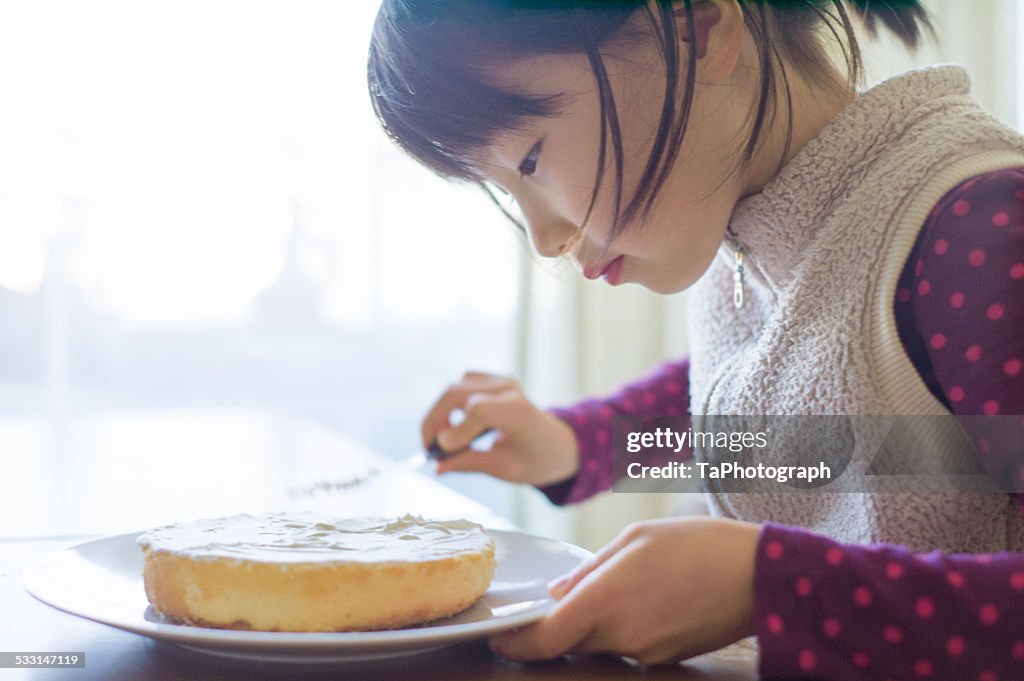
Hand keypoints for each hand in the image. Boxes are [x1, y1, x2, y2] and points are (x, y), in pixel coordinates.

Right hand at [420, 371, 578, 485]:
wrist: (559, 444)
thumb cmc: (536, 459)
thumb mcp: (504, 469)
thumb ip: (469, 463)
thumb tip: (437, 466)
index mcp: (518, 411)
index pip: (476, 410)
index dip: (454, 431)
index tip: (440, 454)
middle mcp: (508, 390)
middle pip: (456, 393)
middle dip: (434, 420)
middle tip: (428, 447)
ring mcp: (502, 382)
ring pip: (455, 388)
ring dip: (440, 412)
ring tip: (442, 441)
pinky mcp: (494, 381)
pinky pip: (463, 385)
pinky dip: (452, 404)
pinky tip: (457, 426)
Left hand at [490, 517, 760, 664]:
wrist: (760, 574)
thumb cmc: (697, 544)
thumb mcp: (635, 539)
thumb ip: (589, 571)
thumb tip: (558, 595)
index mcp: (606, 600)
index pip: (545, 638)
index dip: (516, 643)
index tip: (499, 638)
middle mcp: (622, 635)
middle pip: (570, 641)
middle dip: (560, 623)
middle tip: (568, 594)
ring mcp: (646, 651)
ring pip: (599, 643)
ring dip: (596, 622)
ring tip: (626, 583)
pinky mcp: (666, 657)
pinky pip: (628, 645)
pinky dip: (624, 626)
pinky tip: (650, 596)